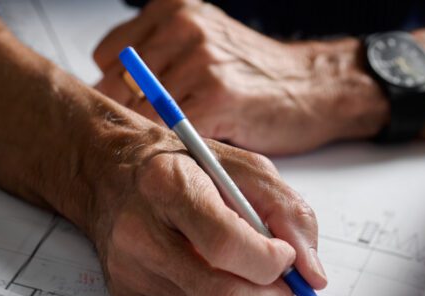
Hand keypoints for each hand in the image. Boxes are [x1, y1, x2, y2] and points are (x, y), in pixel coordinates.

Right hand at [83, 114, 326, 295]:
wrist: (110, 172)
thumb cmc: (185, 167)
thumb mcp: (245, 168)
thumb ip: (289, 213)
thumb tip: (312, 276)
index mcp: (169, 185)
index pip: (228, 246)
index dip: (271, 261)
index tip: (284, 255)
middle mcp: (141, 233)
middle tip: (285, 286)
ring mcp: (131, 272)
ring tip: (241, 266)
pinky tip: (208, 272)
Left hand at [93, 0, 386, 154]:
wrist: (315, 88)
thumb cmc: (260, 78)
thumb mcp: (204, 48)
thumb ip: (162, 61)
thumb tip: (116, 95)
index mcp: (173, 10)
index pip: (108, 57)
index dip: (115, 91)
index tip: (129, 114)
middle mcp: (183, 27)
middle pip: (120, 86)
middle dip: (130, 120)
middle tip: (145, 142)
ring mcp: (199, 59)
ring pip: (145, 112)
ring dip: (155, 139)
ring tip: (174, 149)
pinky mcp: (216, 95)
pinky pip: (175, 131)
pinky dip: (181, 150)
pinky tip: (196, 152)